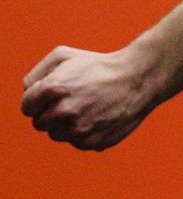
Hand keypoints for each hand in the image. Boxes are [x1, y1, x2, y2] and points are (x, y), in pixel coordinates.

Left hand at [21, 45, 158, 150]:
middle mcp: (64, 111)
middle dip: (51, 113)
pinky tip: (97, 117)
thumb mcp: (65, 55)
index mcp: (53, 88)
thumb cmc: (101, 65)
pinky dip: (84, 132)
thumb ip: (37, 73)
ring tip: (86, 108)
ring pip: (57, 135)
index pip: (27, 107)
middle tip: (71, 100)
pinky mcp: (93, 142)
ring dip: (66, 124)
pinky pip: (77, 142)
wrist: (139, 78)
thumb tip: (28, 92)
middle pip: (40, 123)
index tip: (53, 95)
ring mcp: (79, 129)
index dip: (38, 100)